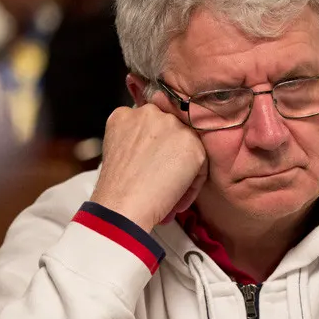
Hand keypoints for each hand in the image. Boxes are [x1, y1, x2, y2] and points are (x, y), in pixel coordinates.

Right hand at [90, 103, 207, 231]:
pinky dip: (192, 186)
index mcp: (125, 115)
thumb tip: (156, 149)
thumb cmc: (117, 190)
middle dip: (170, 159)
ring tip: (169, 195)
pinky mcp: (191, 143)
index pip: (150, 127)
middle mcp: (149, 113)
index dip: (154, 151)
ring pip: (187, 148)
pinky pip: (201, 165)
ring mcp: (171, 125)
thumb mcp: (118, 153)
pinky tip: (176, 200)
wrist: (122, 205)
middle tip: (163, 182)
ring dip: (183, 172)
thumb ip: (136, 141)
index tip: (152, 168)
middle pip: (171, 134)